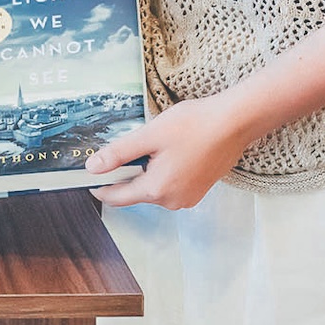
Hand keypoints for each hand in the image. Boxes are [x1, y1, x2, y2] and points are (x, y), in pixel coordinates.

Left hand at [85, 95, 251, 210]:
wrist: (235, 123)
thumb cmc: (195, 125)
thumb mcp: (149, 136)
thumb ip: (118, 154)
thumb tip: (92, 168)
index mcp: (157, 190)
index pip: (117, 197)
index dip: (100, 186)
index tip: (88, 175)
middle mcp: (172, 201)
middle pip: (136, 192)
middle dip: (128, 172)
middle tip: (133, 145)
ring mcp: (188, 198)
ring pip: (154, 188)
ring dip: (147, 171)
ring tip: (158, 145)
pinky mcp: (198, 190)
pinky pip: (170, 185)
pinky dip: (164, 171)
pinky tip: (173, 150)